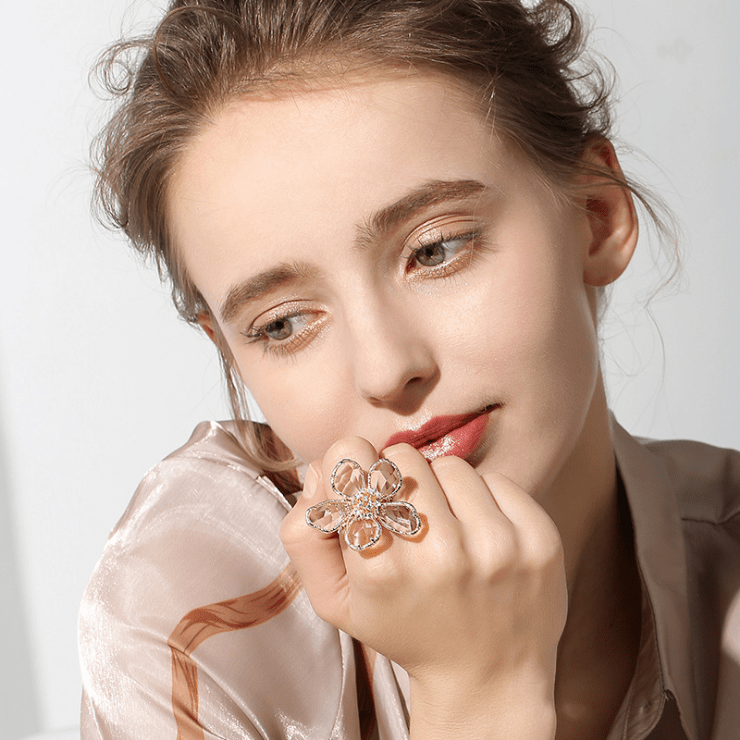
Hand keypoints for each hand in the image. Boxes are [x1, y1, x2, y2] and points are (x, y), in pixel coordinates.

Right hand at [280, 437, 566, 738]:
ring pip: (448, 466)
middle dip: (396, 480)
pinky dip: (482, 500)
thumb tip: (323, 470)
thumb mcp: (336, 600)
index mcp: (381, 570)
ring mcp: (496, 546)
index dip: (352, 468)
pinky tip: (480, 537)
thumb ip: (305, 534)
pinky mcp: (538, 539)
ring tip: (445, 531)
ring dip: (441, 490)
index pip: (352, 462)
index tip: (363, 490)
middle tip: (405, 518)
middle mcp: (439, 555)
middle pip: (401, 458)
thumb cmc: (404, 628)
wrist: (488, 676)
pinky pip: (495, 479)